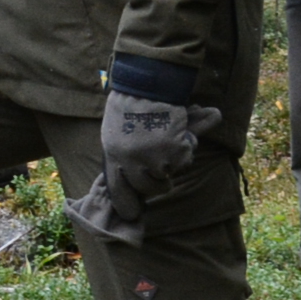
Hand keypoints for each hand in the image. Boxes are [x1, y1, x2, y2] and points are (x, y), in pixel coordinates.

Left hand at [82, 84, 226, 245]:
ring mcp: (155, 159)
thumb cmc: (129, 106)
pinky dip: (186, 147)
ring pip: (169, 175)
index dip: (127, 206)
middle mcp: (133, 163)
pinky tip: (178, 131)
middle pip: (149, 188)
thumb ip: (120, 159)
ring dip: (171, 162)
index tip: (132, 215)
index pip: (119, 192)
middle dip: (157, 182)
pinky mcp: (175, 151)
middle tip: (160, 168)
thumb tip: (126, 183)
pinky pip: (185, 159)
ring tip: (165, 140)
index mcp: (114, 158)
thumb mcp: (114, 135)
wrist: (148, 84)